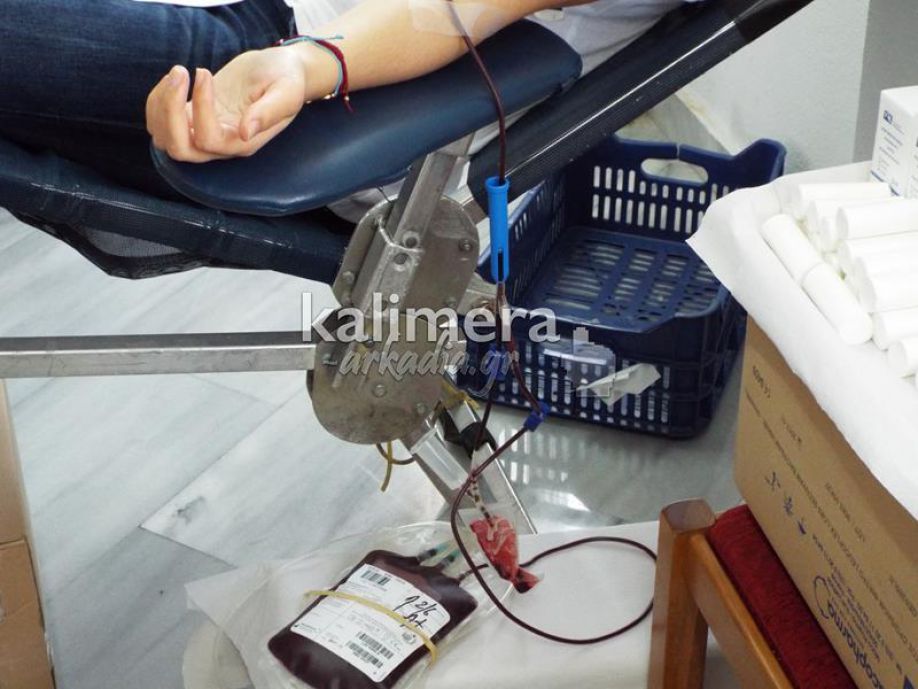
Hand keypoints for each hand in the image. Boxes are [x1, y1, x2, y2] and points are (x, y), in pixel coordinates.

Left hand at [146, 47, 309, 162]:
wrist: (278, 70)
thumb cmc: (286, 79)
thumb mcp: (286, 92)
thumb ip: (269, 112)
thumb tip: (246, 132)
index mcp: (243, 143)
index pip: (209, 139)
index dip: (200, 106)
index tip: (204, 71)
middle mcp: (221, 145)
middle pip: (180, 149)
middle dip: (170, 111)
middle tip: (180, 72)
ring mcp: (203, 133)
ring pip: (164, 139)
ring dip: (161, 105)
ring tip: (178, 72)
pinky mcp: (191, 118)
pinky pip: (160, 123)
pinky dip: (157, 101)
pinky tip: (174, 78)